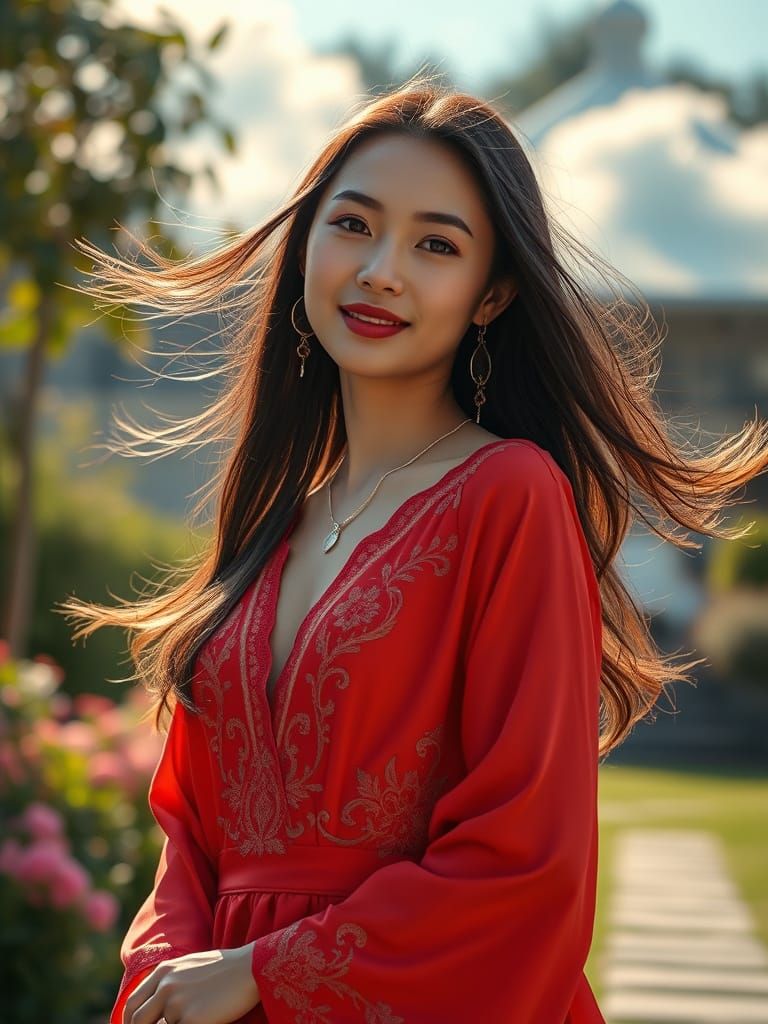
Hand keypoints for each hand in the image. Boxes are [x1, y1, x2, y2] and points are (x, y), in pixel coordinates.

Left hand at [122, 942, 260, 1023]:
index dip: (130, 1021)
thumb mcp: (189, 966)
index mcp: (163, 971)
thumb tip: (155, 1004)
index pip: (133, 1003)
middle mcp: (165, 986)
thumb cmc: (224, 969)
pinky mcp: (190, 1019)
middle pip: (137, 1020)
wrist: (249, 968)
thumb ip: (169, 981)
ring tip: (191, 1018)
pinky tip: (202, 1021)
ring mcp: (176, 1003)